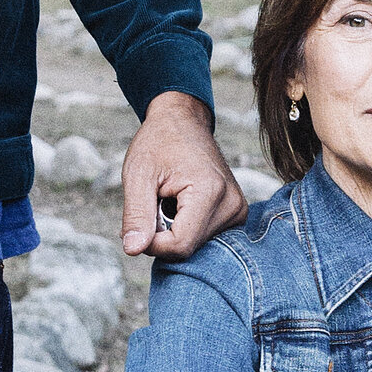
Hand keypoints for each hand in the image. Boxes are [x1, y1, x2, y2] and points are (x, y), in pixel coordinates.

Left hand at [120, 90, 245, 259]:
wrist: (183, 121)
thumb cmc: (159, 142)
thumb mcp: (139, 175)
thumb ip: (136, 215)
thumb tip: (133, 250)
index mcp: (210, 192)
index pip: (179, 245)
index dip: (152, 242)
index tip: (140, 220)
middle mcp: (232, 205)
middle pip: (188, 248)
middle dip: (163, 236)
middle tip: (156, 203)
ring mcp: (238, 211)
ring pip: (196, 247)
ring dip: (174, 232)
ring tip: (170, 201)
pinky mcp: (237, 214)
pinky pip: (205, 239)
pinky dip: (186, 229)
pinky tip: (181, 206)